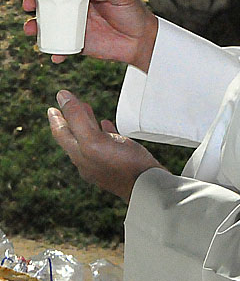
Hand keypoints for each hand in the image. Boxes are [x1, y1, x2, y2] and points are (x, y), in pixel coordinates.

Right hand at [23, 0, 157, 71]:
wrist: (142, 39)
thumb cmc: (133, 12)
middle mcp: (75, 6)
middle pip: (48, 2)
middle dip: (32, 1)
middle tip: (29, 3)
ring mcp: (75, 25)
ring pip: (49, 24)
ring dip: (35, 26)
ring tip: (31, 29)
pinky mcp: (78, 44)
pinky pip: (61, 47)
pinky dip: (55, 51)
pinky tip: (55, 55)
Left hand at [48, 89, 164, 202]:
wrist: (147, 185)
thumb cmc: (122, 165)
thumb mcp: (94, 139)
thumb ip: (77, 118)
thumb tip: (61, 96)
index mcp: (79, 155)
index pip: (62, 134)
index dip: (56, 119)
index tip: (51, 108)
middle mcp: (87, 160)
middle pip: (74, 136)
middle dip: (69, 120)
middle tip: (65, 107)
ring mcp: (103, 163)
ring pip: (89, 139)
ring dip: (86, 124)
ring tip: (87, 110)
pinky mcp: (118, 162)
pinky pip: (107, 143)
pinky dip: (104, 132)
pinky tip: (107, 125)